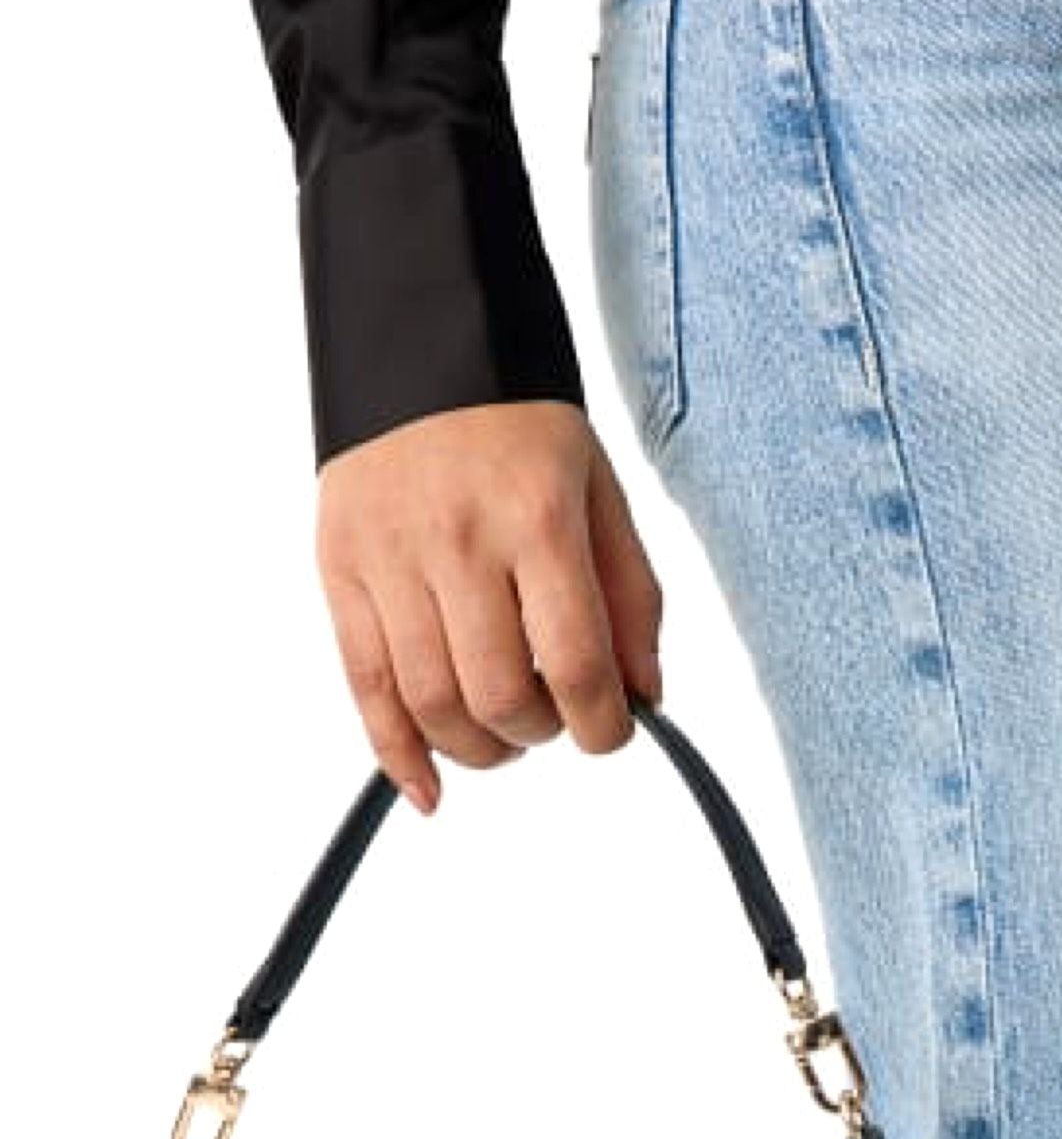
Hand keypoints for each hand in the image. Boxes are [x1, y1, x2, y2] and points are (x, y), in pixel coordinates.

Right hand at [315, 399, 664, 810]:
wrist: (423, 349)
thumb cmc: (524, 432)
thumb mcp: (601, 493)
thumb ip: (630, 597)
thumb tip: (644, 697)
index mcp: (540, 519)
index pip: (576, 664)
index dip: (603, 726)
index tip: (612, 732)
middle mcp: (460, 541)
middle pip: (496, 696)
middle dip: (537, 734)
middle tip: (552, 719)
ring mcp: (390, 557)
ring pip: (430, 704)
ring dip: (477, 749)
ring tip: (502, 735)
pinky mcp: (339, 570)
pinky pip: (364, 686)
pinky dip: (395, 753)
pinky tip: (429, 790)